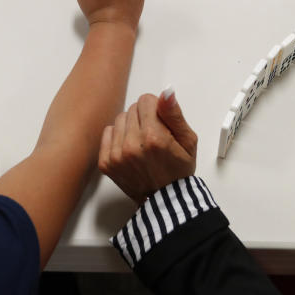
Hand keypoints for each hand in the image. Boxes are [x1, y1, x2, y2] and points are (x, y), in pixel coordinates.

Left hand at [99, 88, 197, 204]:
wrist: (165, 202)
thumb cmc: (178, 171)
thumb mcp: (188, 141)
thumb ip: (174, 114)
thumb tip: (166, 93)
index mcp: (154, 137)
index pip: (146, 100)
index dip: (156, 109)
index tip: (162, 124)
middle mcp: (132, 145)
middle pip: (132, 109)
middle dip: (144, 118)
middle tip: (154, 137)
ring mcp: (116, 155)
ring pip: (119, 119)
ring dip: (131, 127)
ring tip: (143, 144)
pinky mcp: (106, 163)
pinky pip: (108, 133)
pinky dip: (118, 138)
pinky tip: (131, 150)